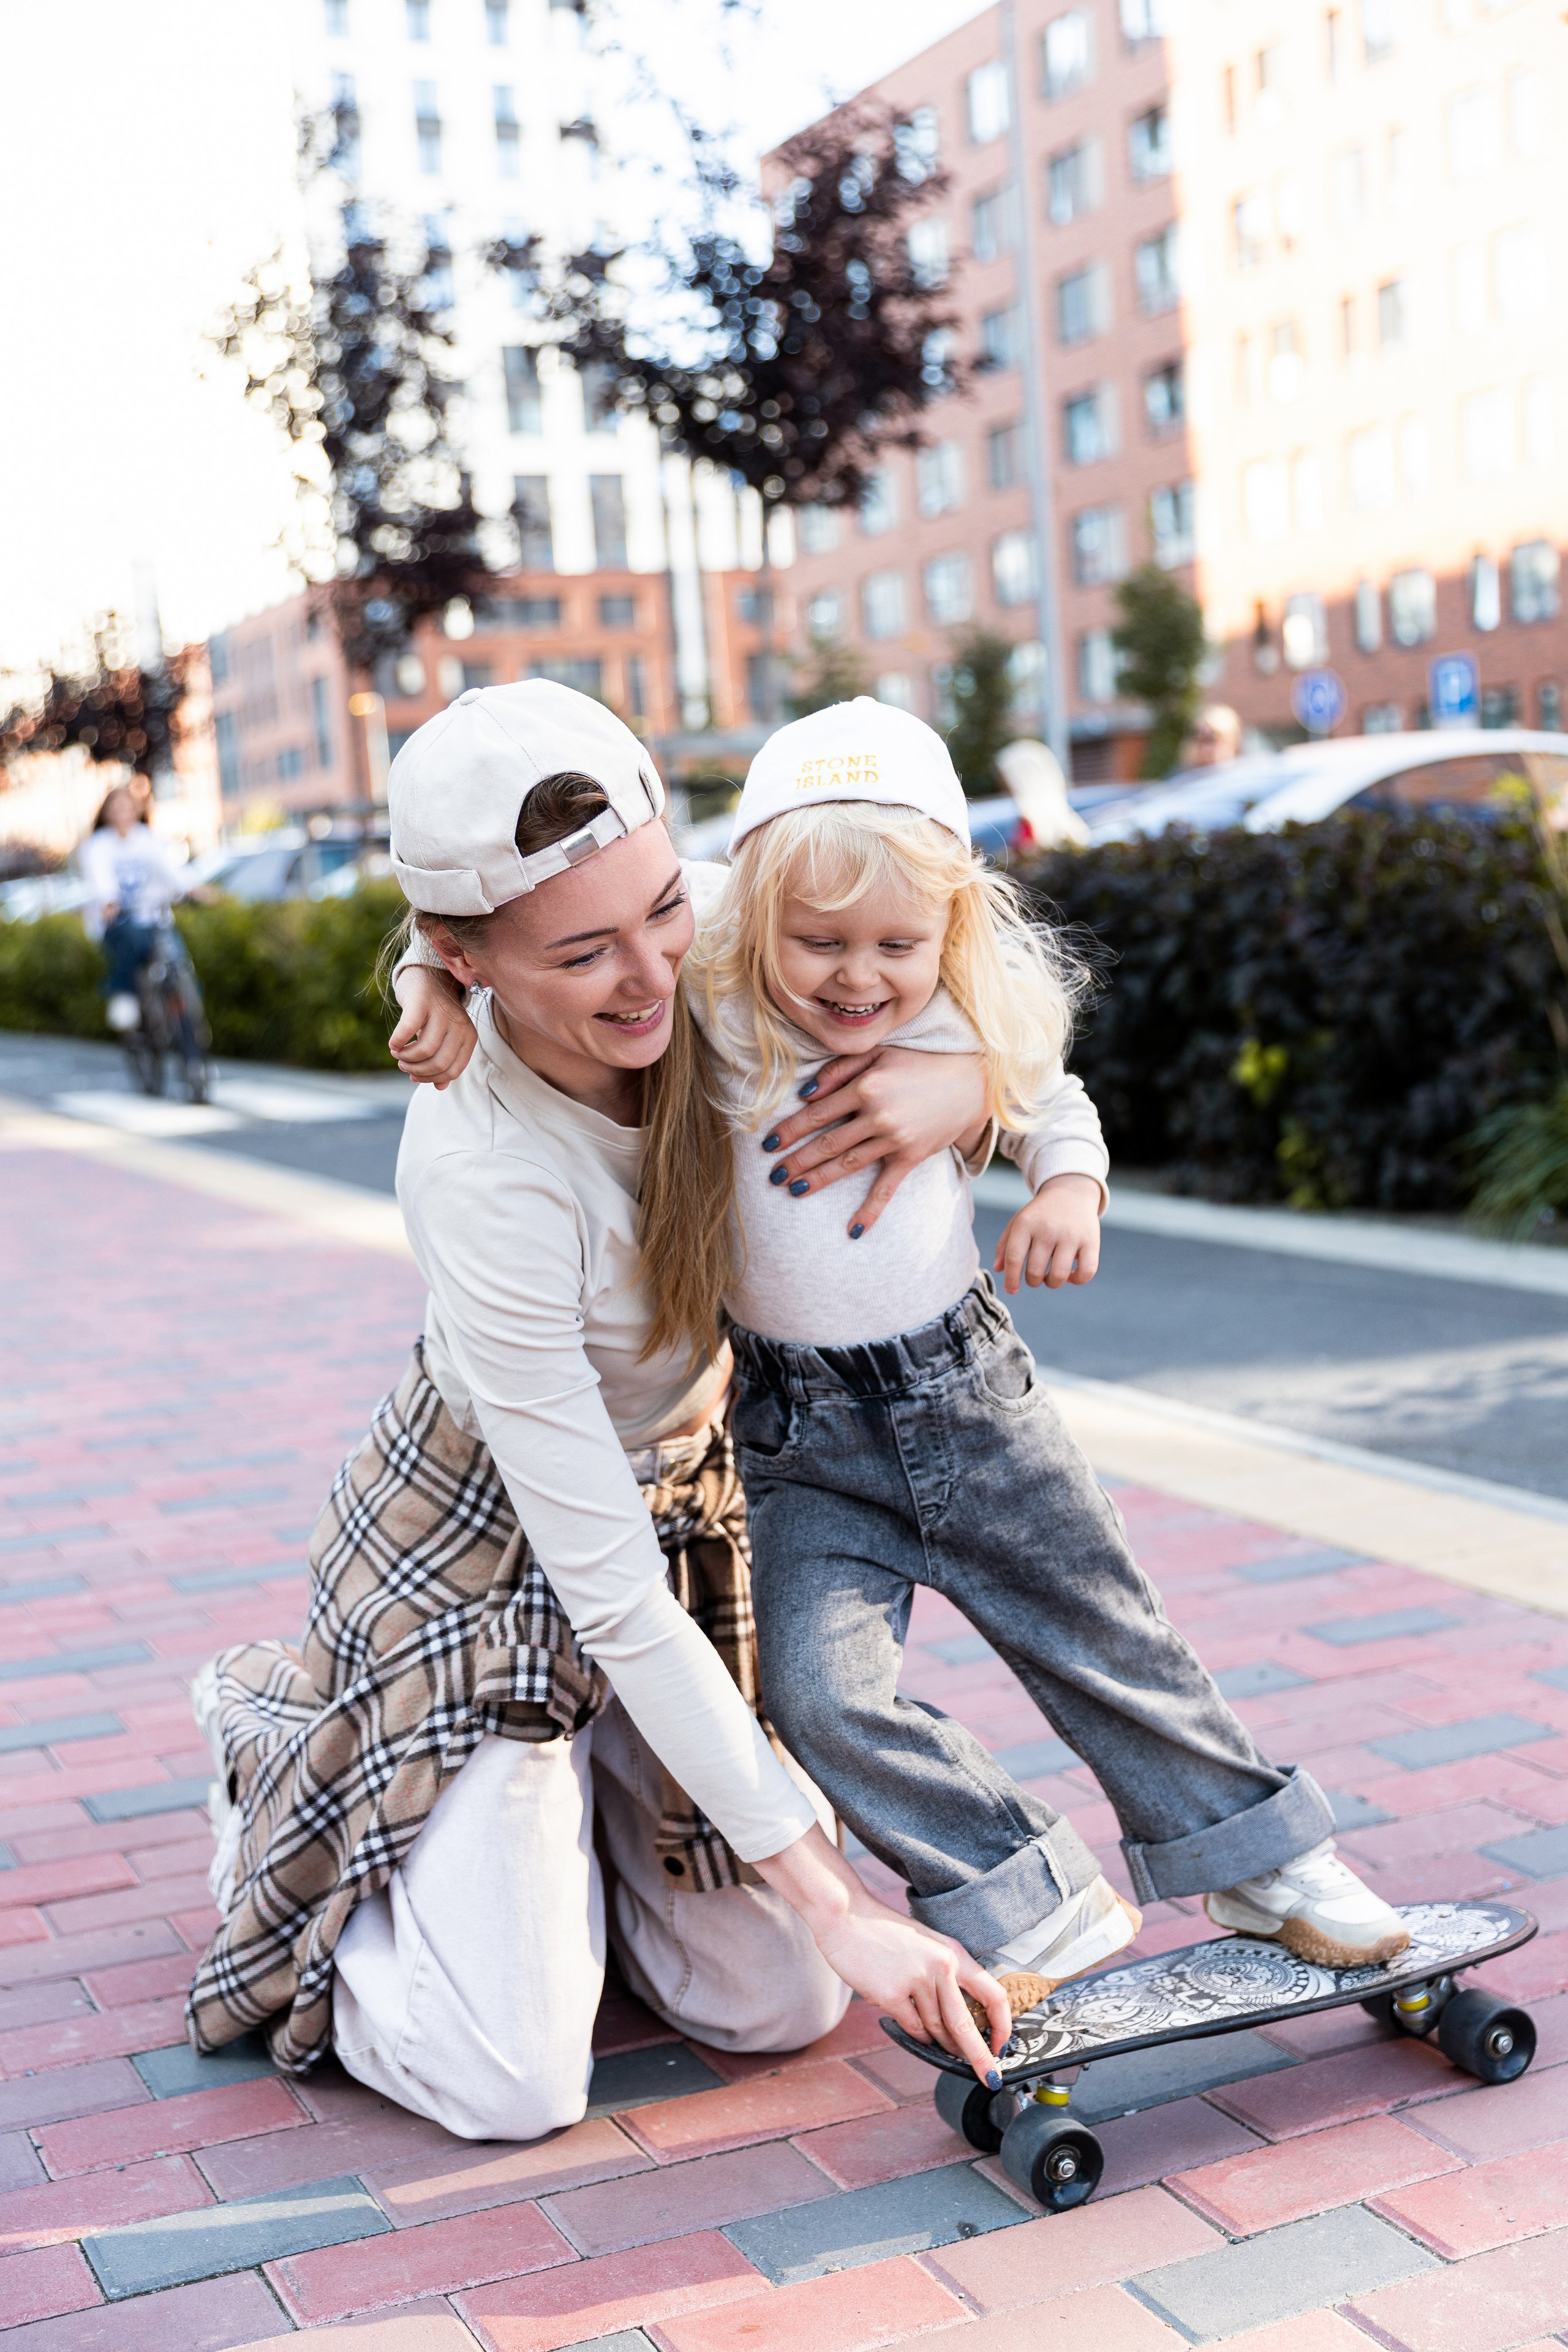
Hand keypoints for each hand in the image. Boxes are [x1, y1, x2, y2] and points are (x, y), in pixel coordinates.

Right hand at [390, 963, 476, 1088]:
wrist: (427, 976)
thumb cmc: (435, 1013)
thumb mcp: (444, 1038)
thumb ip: (444, 1061)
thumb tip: (440, 1087)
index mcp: (468, 1036)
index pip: (454, 1070)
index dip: (432, 1078)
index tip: (414, 1075)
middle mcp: (460, 1024)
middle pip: (440, 1063)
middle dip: (418, 1070)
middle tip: (403, 1066)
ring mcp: (442, 1012)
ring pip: (426, 1050)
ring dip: (407, 1058)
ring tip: (398, 1055)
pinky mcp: (422, 1001)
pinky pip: (409, 1029)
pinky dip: (398, 1041)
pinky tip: (393, 1044)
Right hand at [752, 1825, 1011, 2083]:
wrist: (846, 1915)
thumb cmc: (883, 1932)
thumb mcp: (925, 1945)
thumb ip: (943, 1976)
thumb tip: (957, 2023)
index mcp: (953, 1952)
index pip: (993, 1993)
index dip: (1003, 2024)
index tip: (1002, 2045)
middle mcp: (940, 1965)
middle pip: (966, 2025)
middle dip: (981, 2057)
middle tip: (991, 2078)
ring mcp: (916, 1980)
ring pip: (936, 2030)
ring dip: (938, 2042)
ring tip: (936, 2042)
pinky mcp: (892, 1994)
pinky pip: (912, 2028)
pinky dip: (914, 2033)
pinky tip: (910, 2026)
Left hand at [758, 1048, 988, 1238]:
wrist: (969, 1082)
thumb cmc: (919, 1063)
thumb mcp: (878, 1053)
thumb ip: (838, 1070)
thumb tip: (803, 1094)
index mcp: (865, 1086)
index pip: (817, 1113)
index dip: (789, 1130)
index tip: (768, 1144)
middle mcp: (877, 1115)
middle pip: (827, 1143)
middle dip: (797, 1160)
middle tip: (774, 1175)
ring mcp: (895, 1139)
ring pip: (847, 1164)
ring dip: (818, 1180)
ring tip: (794, 1191)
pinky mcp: (911, 1157)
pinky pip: (886, 1188)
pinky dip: (870, 1210)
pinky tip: (853, 1230)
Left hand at [993, 1172, 1101, 1293]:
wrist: (1071, 1192)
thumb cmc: (1040, 1214)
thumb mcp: (1019, 1221)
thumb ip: (1005, 1245)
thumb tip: (998, 1270)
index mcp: (1026, 1223)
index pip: (1014, 1257)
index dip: (1011, 1279)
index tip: (1011, 1290)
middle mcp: (1048, 1229)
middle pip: (1035, 1271)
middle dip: (1033, 1281)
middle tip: (1035, 1276)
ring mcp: (1070, 1235)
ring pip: (1058, 1276)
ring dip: (1052, 1283)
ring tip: (1051, 1276)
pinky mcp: (1091, 1241)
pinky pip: (1085, 1273)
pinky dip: (1076, 1280)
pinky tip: (1071, 1274)